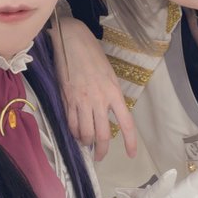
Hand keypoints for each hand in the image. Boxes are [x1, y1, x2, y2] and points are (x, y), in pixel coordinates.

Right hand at [49, 17, 136, 160]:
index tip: (130, 154)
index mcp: (114, 92)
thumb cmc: (92, 54)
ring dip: (86, 143)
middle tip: (100, 156)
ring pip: (85, 133)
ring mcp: (81, 101)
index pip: (126, 123)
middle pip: (103, 134)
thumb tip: (109, 112)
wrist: (72, 41)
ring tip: (86, 144)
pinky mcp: (66, 99)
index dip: (129, 142)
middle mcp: (99, 99)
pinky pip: (71, 124)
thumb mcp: (109, 74)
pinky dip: (74, 133)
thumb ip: (110, 95)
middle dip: (102, 150)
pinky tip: (75, 133)